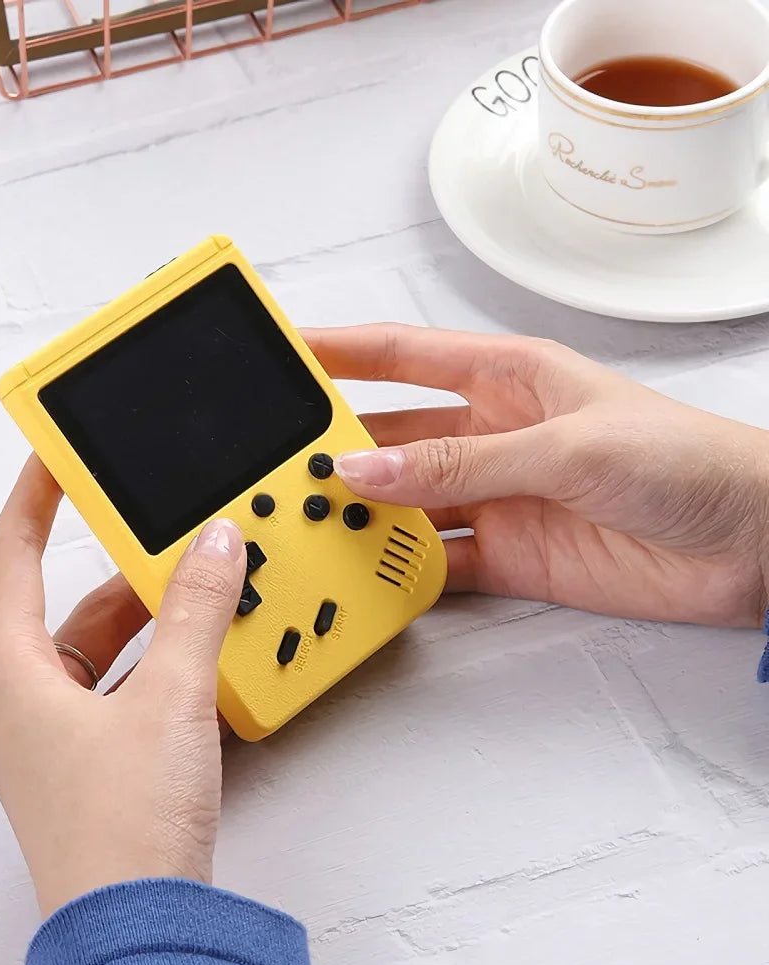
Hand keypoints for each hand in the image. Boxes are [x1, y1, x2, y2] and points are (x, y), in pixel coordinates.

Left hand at [0, 457, 245, 918]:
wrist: (142, 928)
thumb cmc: (123, 833)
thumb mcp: (171, 699)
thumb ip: (196, 612)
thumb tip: (212, 547)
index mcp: (16, 676)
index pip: (12, 558)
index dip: (35, 499)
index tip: (56, 458)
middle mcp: (28, 703)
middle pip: (68, 605)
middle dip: (120, 567)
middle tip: (162, 530)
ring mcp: (60, 737)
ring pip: (101, 649)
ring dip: (149, 617)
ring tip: (199, 588)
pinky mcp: (96, 763)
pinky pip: (123, 687)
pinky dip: (159, 661)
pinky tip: (202, 653)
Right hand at [304, 325, 768, 629]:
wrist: (752, 544)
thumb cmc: (686, 460)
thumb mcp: (565, 446)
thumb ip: (462, 463)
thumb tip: (368, 471)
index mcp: (505, 379)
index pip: (400, 356)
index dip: (337, 351)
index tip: (281, 352)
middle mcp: (491, 437)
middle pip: (391, 438)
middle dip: (336, 448)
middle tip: (282, 463)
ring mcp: (496, 498)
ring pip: (405, 504)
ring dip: (364, 515)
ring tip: (313, 523)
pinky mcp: (509, 556)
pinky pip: (436, 564)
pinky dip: (402, 573)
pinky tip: (371, 574)